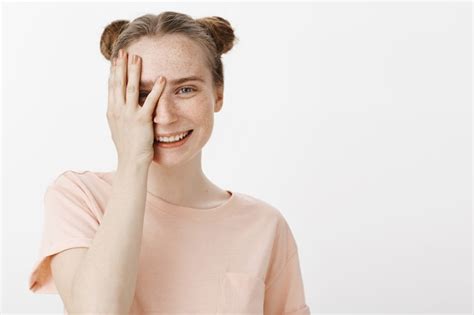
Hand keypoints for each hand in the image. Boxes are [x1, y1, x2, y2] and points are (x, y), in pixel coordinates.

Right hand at [106, 49, 165, 166]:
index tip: (115, 59)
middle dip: (121, 66)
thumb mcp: (119, 128)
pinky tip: (162, 78)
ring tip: (138, 58)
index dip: (113, 72)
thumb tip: (118, 107)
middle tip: (123, 51)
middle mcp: (118, 111)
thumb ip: (119, 115)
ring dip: (134, 72)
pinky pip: (151, 101)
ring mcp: (129, 115)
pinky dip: (156, 89)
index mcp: (112, 111)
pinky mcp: (142, 121)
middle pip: (118, 83)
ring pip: (131, 88)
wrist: (131, 163)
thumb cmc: (128, 148)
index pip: (111, 87)